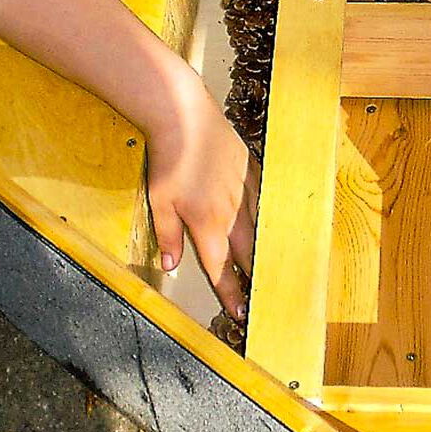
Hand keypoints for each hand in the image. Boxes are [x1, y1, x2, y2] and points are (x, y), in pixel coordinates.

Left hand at [145, 72, 258, 320]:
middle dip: (254, 277)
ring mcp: (245, 191)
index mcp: (207, 224)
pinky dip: (266, 217)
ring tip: (271, 267)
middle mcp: (231, 213)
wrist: (186, 118)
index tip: (241, 313)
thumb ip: (168, 236)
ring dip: (264, 250)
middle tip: (263, 297)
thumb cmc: (169, 160)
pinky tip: (272, 223)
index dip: (230, 293)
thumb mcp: (159, 202)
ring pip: (259, 228)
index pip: (220, 267)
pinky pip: (262, 200)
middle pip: (247, 253)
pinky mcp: (251, 172)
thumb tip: (172, 266)